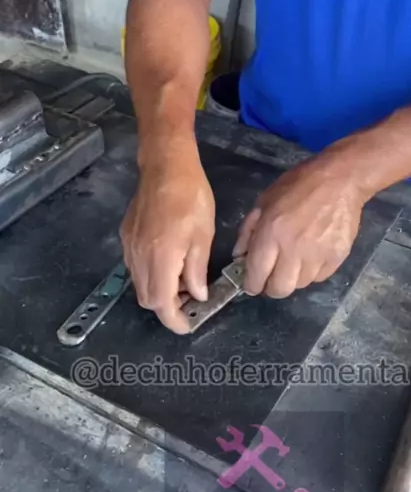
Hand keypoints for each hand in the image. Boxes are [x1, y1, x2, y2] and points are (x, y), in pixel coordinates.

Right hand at [121, 145, 214, 333]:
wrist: (165, 166)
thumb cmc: (191, 198)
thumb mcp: (203, 236)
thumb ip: (196, 271)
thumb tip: (197, 295)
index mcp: (160, 259)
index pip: (160, 304)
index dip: (173, 320)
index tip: (187, 325)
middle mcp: (138, 257)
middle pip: (146, 298)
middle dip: (167, 306)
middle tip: (190, 300)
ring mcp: (129, 246)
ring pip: (139, 283)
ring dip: (159, 290)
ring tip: (183, 280)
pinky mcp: (126, 235)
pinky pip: (135, 266)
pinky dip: (151, 274)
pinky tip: (169, 261)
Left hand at [233, 152, 365, 297]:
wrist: (340, 179)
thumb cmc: (298, 185)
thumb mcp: (264, 201)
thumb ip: (248, 230)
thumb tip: (239, 255)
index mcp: (271, 234)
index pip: (257, 275)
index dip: (251, 285)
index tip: (252, 284)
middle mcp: (293, 249)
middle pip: (280, 289)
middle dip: (272, 288)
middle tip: (272, 277)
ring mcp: (318, 255)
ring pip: (301, 285)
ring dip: (293, 278)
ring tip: (294, 261)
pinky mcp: (337, 257)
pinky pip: (320, 277)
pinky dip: (312, 272)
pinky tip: (312, 255)